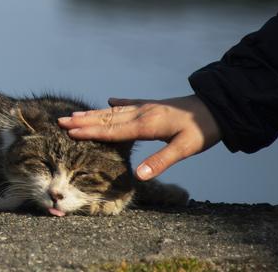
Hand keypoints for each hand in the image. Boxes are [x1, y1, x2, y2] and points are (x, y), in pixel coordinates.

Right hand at [58, 95, 220, 180]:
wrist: (217, 107)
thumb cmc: (202, 130)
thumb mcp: (185, 149)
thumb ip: (160, 161)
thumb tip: (138, 176)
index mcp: (146, 124)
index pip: (112, 130)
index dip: (90, 131)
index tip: (69, 131)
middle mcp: (142, 113)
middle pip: (107, 118)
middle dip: (83, 121)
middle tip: (61, 121)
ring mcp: (146, 108)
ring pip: (114, 111)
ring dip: (93, 114)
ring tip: (74, 114)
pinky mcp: (153, 106)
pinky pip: (128, 104)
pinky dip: (116, 104)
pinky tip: (109, 101)